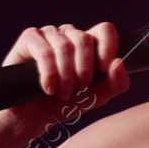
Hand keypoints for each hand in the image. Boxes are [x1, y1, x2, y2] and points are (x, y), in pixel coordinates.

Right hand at [0, 21, 129, 131]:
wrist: (31, 117)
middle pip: (84, 38)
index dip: (108, 47)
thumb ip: (116, 83)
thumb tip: (119, 62)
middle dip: (84, 69)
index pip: (105, 30)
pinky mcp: (29, 38)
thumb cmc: (63, 105)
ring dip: (65, 76)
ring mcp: (48, 34)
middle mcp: (69, 35)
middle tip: (79, 89)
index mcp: (88, 44)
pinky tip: (47, 88)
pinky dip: (48, 73)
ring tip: (62, 94)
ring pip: (65, 46)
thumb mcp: (96, 98)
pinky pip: (44, 51)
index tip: (104, 69)